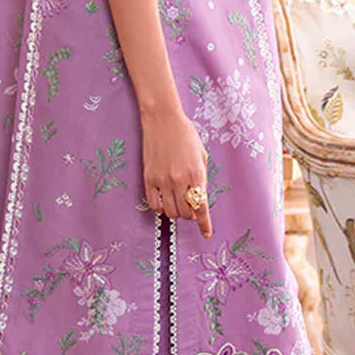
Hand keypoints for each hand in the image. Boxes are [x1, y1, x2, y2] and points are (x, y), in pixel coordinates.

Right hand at [141, 105, 212, 238]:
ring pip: (170, 212)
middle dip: (190, 214)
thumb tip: (198, 199)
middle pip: (186, 213)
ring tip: (177, 202)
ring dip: (176, 212)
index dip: (204, 224)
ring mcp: (163, 180)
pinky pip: (154, 204)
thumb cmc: (186, 135)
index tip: (206, 235)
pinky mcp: (149, 178)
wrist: (163, 120)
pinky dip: (161, 208)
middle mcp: (180, 180)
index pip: (201, 207)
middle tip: (190, 207)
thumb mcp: (202, 155)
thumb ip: (201, 178)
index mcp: (196, 173)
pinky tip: (164, 201)